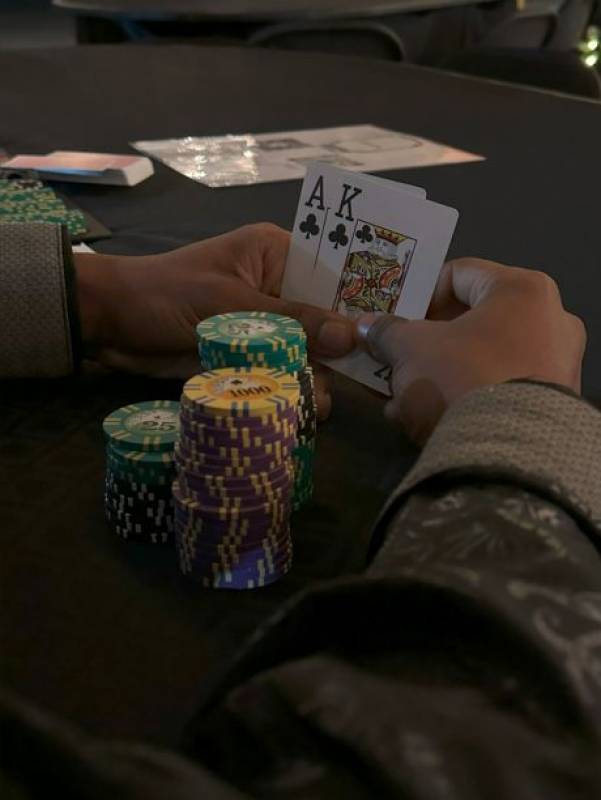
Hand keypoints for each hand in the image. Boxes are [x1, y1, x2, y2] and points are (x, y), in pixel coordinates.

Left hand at [75, 223, 353, 389]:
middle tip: (365, 377)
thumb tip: (351, 336)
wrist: (111, 324)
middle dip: (342, 348)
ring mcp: (266, 325)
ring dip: (316, 376)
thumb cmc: (166, 295)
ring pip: (309, 351)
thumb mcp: (229, 304)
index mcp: (278, 255)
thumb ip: (291, 322)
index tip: (391, 329)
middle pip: (327, 318)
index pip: (333, 275)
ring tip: (317, 403)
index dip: (362, 301)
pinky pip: (284, 371)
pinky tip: (303, 408)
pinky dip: (293, 389)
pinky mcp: (250, 356)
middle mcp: (280, 288)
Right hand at [357, 258, 585, 442]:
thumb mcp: (410, 348)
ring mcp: (554, 365)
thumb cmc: (460, 376)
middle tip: (397, 356)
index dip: (419, 293)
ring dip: (438, 373)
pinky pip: (496, 388)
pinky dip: (462, 397)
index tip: (396, 318)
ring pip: (481, 358)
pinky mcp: (550, 406)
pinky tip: (424, 420)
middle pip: (471, 320)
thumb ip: (387, 331)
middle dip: (426, 341)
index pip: (458, 274)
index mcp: (522, 290)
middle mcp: (550, 320)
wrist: (506, 454)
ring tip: (401, 397)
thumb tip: (368, 326)